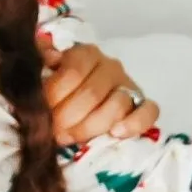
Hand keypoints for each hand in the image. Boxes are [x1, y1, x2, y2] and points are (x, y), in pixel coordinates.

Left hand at [42, 42, 158, 143]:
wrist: (82, 100)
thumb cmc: (60, 87)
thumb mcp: (46, 71)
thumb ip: (42, 61)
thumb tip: (49, 58)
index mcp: (85, 53)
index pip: (73, 72)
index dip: (56, 94)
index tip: (42, 110)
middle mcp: (110, 66)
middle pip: (92, 93)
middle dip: (68, 116)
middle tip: (53, 130)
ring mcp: (129, 85)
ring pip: (117, 105)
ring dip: (91, 126)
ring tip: (70, 137)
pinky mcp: (144, 105)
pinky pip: (149, 112)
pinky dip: (134, 124)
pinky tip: (115, 134)